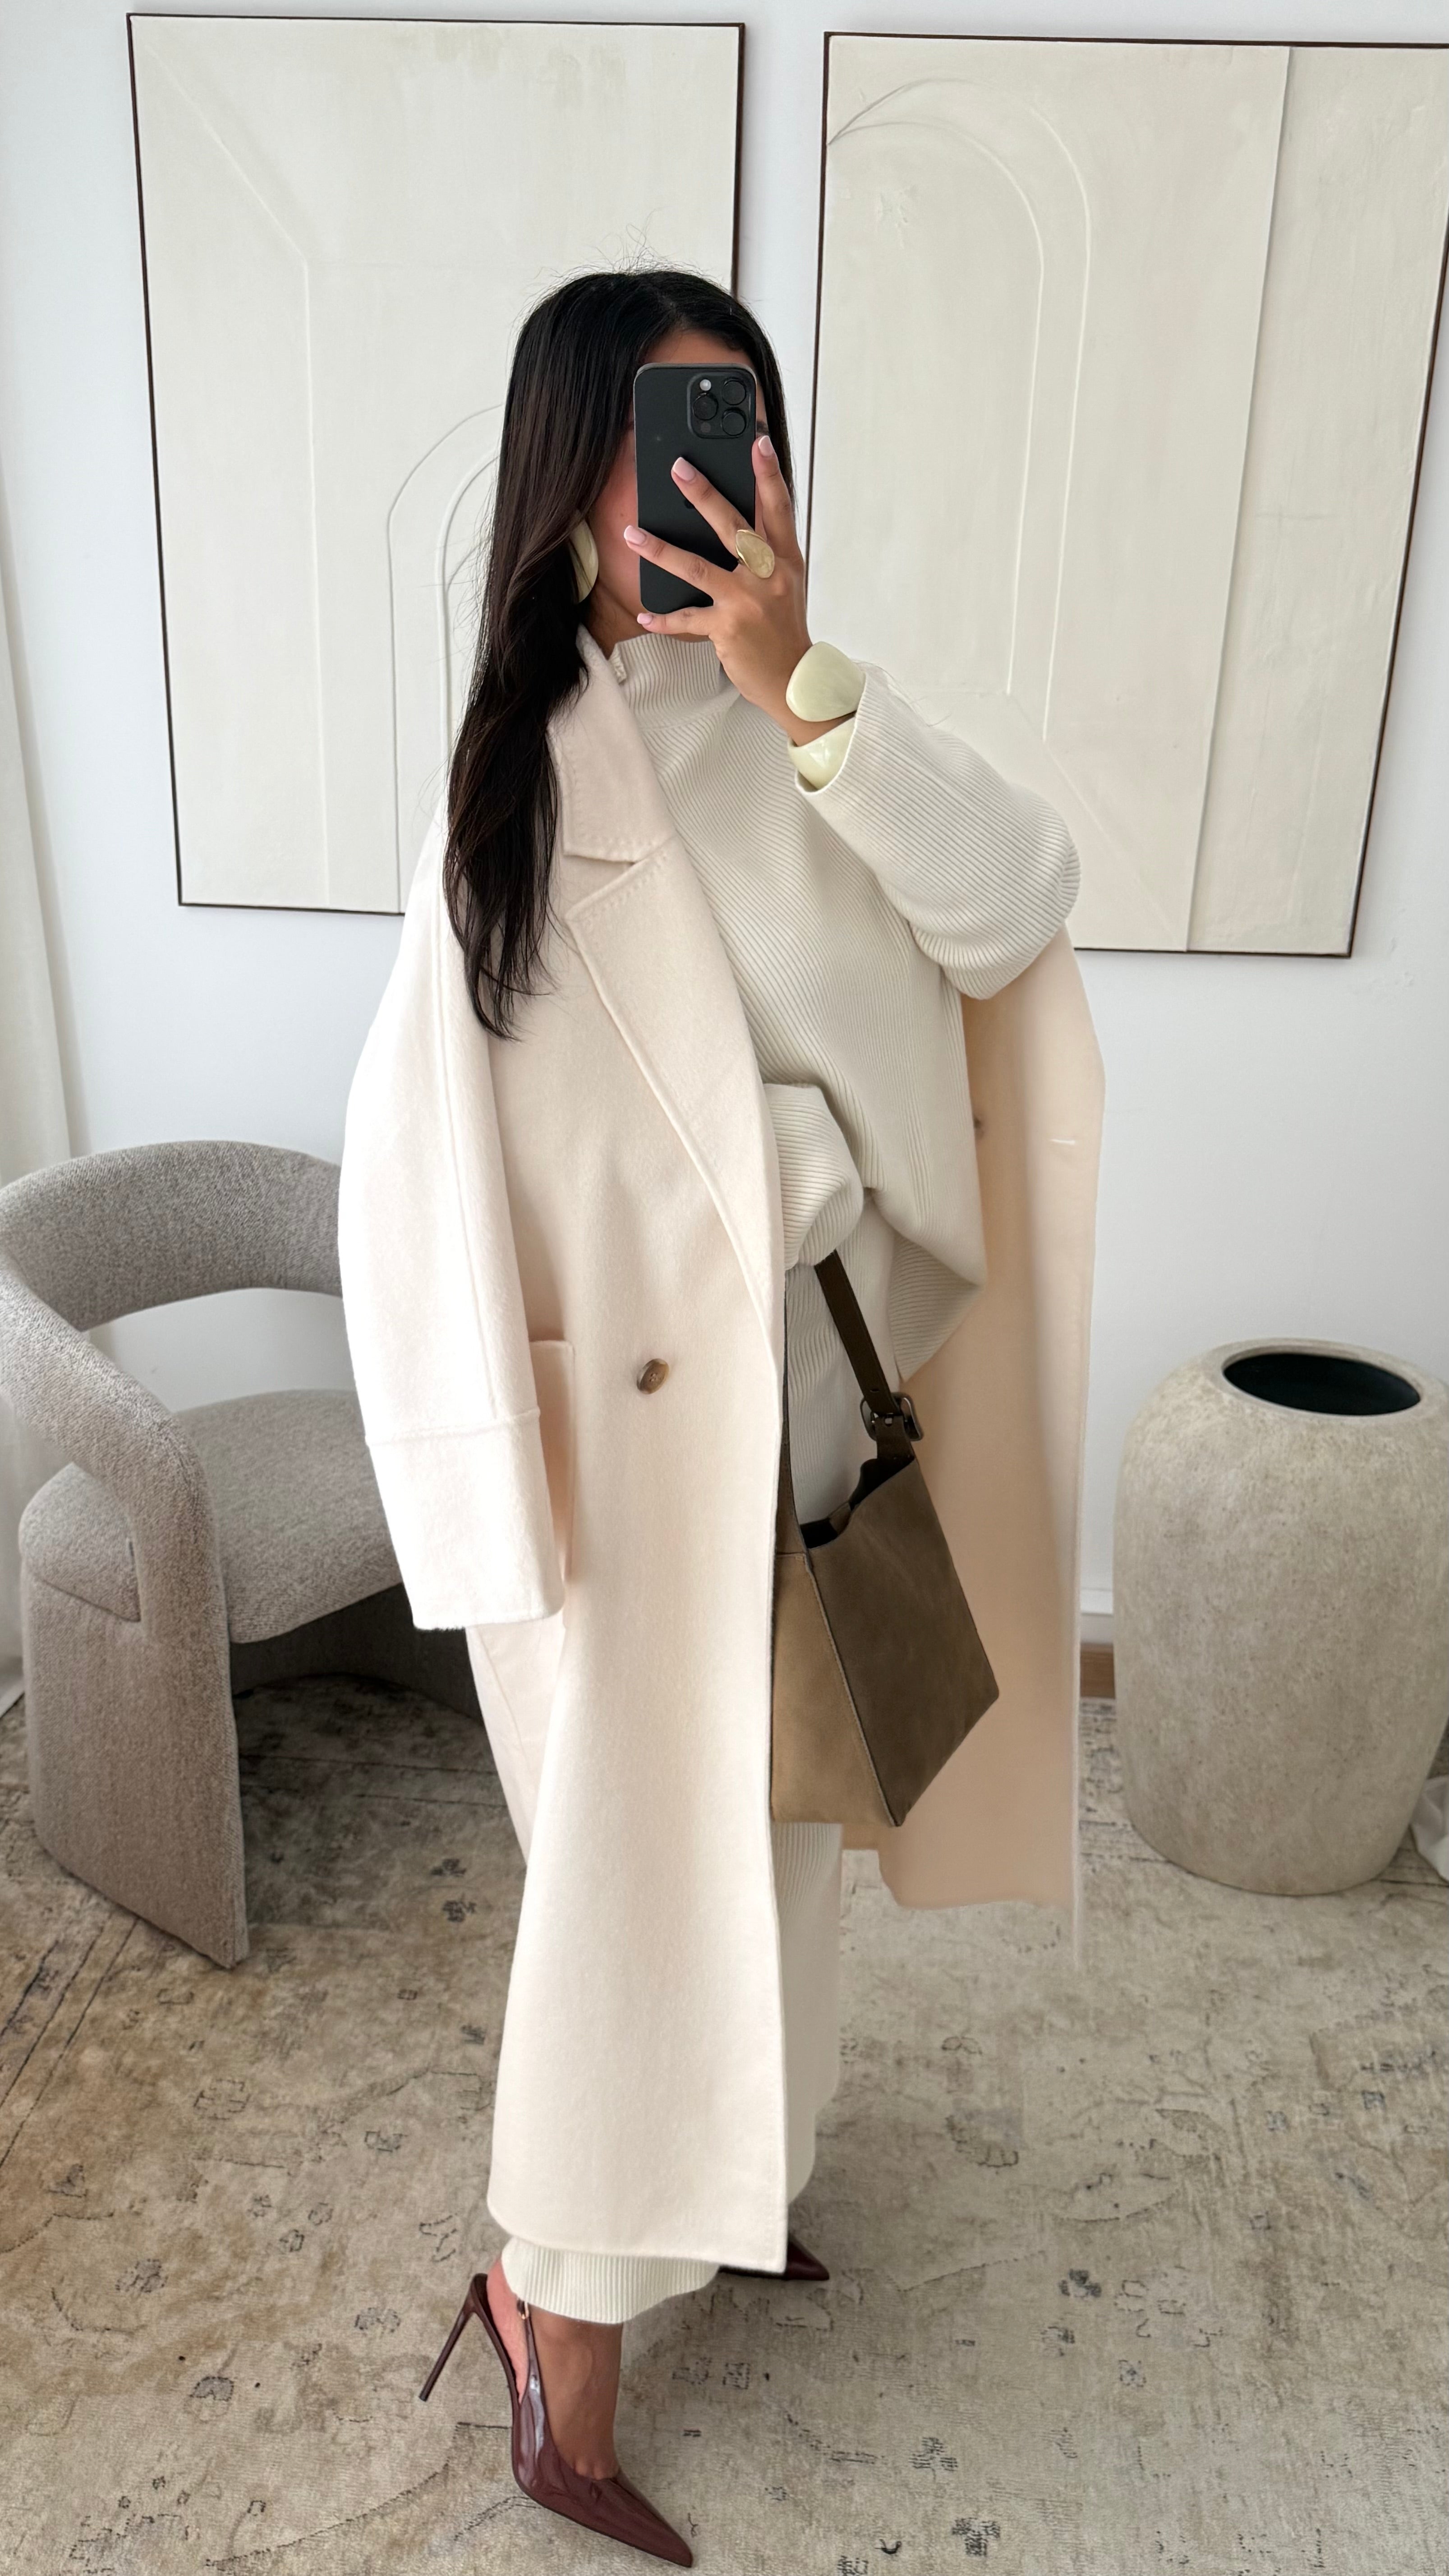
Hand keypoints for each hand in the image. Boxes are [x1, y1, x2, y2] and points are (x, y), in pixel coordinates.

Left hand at [622, 438, 838, 746]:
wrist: (794, 681)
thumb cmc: (784, 629)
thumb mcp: (785, 584)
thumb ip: (766, 553)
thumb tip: (736, 523)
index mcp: (785, 560)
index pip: (778, 508)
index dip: (768, 474)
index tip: (758, 441)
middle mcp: (768, 576)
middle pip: (734, 526)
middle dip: (705, 495)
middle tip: (679, 469)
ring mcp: (747, 601)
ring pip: (698, 567)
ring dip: (661, 550)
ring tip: (633, 534)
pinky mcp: (727, 628)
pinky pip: (688, 619)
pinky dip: (664, 619)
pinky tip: (643, 616)